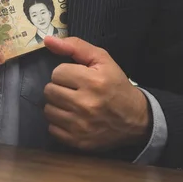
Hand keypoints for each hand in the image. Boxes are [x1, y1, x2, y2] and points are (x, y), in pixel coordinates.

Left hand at [43, 36, 149, 150]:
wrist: (135, 119)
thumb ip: (75, 46)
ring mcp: (80, 125)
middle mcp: (86, 104)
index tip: (77, 77)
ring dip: (57, 105)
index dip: (66, 73)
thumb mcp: (102, 60)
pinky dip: (59, 123)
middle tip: (74, 91)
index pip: (57, 73)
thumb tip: (48, 40)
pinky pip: (52, 128)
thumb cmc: (116, 85)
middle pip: (50, 91)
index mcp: (93, 82)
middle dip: (60, 88)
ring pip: (48, 110)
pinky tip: (73, 118)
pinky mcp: (77, 141)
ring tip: (72, 104)